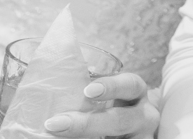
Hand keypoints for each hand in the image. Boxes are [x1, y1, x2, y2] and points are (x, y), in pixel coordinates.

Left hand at [43, 74, 159, 137]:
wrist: (130, 132)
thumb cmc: (111, 109)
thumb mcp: (108, 97)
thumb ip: (87, 89)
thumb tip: (48, 61)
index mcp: (136, 95)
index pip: (130, 85)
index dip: (112, 86)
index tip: (87, 90)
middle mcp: (144, 117)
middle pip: (120, 121)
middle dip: (86, 124)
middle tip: (55, 124)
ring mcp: (140, 138)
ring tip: (56, 137)